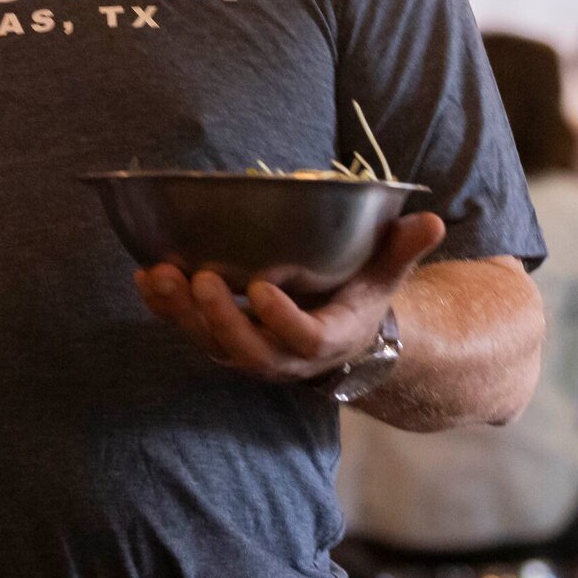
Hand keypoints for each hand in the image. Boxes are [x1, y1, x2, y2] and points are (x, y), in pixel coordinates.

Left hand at [135, 212, 444, 383]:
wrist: (335, 334)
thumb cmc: (360, 293)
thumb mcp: (386, 272)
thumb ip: (403, 248)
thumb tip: (432, 221)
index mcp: (329, 339)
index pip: (303, 338)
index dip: (280, 318)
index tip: (261, 285)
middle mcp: (285, 356)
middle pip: (248, 349)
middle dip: (220, 318)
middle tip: (200, 278)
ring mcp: (249, 352)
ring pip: (210, 344)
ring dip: (180, 313)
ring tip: (160, 275)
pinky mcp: (221, 342)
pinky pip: (189, 331)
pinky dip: (164, 308)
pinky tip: (145, 277)